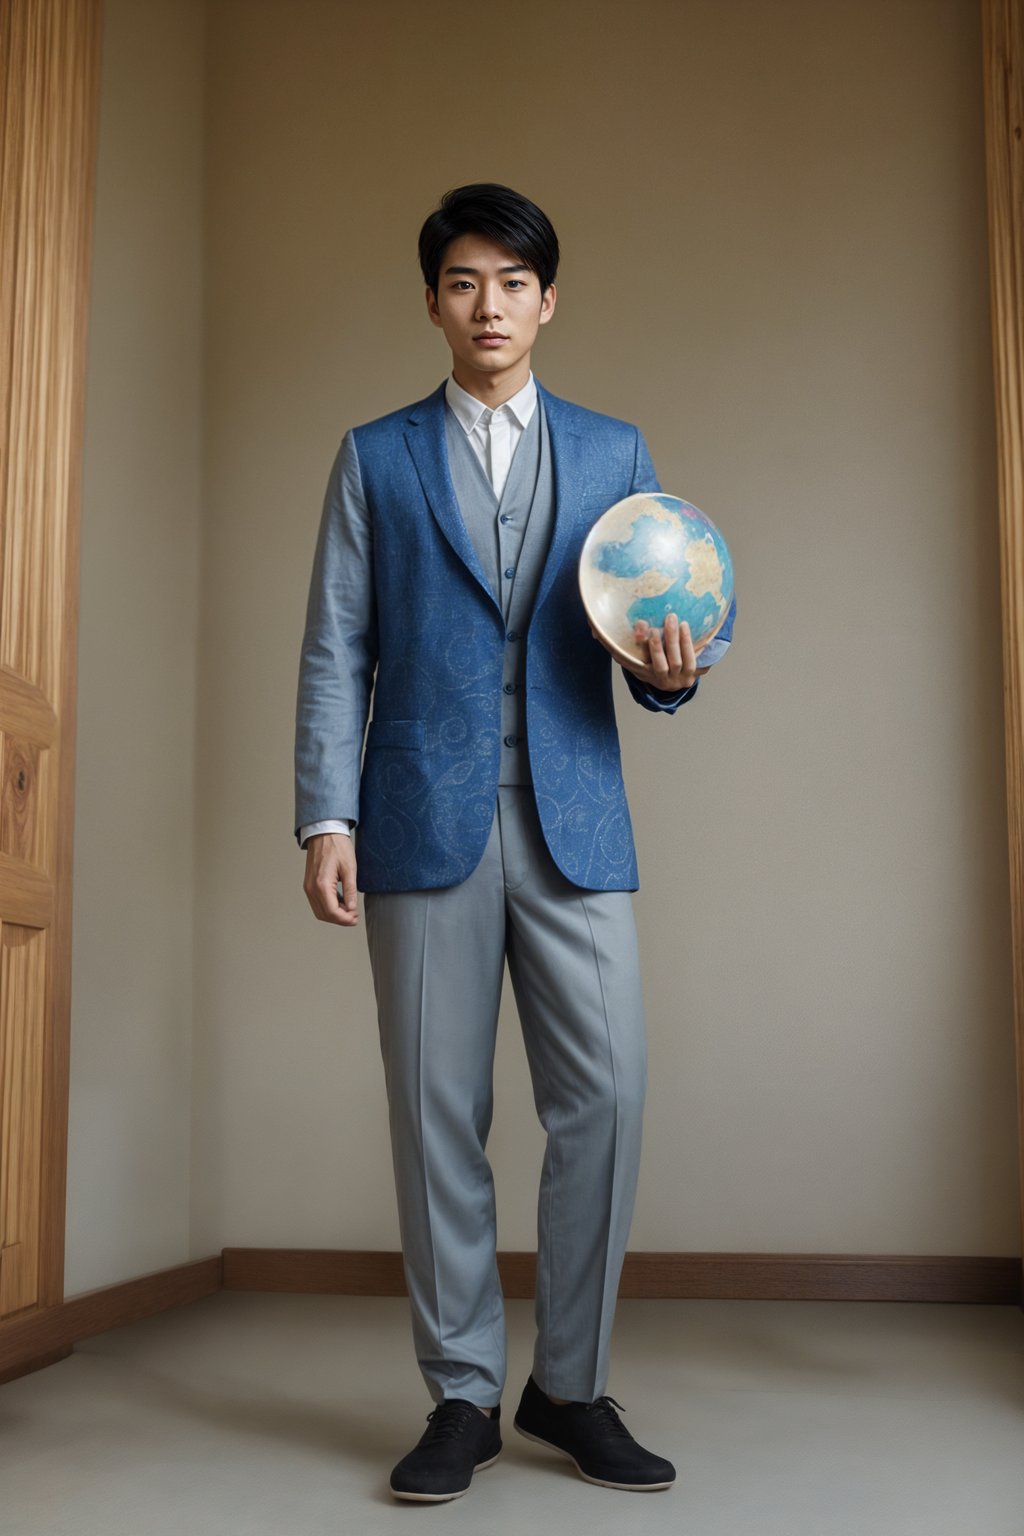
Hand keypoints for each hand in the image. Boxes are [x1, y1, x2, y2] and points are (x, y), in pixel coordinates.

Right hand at [303, 832, 358, 926]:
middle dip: (340, 920)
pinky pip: (317, 902)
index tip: (355, 918)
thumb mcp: (349, 869)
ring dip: (334, 915)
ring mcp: (308, 886)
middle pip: (324, 915)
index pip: (332, 912)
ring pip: (319, 911)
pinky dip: (328, 907)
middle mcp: (312, 888)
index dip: (345, 919)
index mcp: (322, 885)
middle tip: (354, 917)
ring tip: (349, 911)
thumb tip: (352, 908)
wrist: (325, 833)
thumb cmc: (337, 846)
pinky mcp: (309, 884)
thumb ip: (350, 891)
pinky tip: (340, 903)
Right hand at [590, 612, 710, 690]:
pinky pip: (690, 659)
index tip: (626, 630)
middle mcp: (657, 679)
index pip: (628, 661)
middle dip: (654, 644)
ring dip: (673, 639)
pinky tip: (684, 626)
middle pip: (656, 662)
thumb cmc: (652, 661)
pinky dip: (686, 643)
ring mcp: (674, 679)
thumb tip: (594, 630)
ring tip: (671, 618)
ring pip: (674, 660)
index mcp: (640, 671)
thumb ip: (616, 641)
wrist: (677, 680)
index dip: (623, 648)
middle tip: (654, 626)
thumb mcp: (636, 654)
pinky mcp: (689, 676)